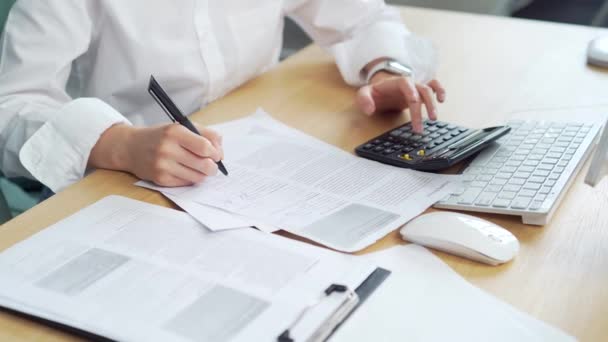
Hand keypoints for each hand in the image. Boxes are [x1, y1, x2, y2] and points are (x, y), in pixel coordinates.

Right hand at [89, 123, 222, 186]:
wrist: (130, 147)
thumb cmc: (160, 137)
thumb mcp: (180, 127)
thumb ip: (204, 134)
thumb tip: (221, 152)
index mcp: (174, 132)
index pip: (204, 146)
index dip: (216, 153)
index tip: (217, 155)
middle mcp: (167, 148)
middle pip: (204, 164)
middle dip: (213, 167)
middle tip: (213, 166)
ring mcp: (163, 165)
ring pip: (197, 176)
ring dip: (204, 174)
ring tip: (201, 169)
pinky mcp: (160, 179)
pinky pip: (186, 183)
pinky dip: (191, 178)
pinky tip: (187, 171)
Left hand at [356, 71, 445, 132]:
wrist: (381, 88)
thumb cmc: (374, 92)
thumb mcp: (364, 93)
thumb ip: (364, 100)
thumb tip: (370, 110)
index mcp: (397, 81)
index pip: (407, 85)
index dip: (412, 93)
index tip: (415, 103)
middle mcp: (409, 83)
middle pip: (421, 91)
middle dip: (424, 106)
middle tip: (421, 126)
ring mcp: (416, 86)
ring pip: (429, 90)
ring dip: (433, 103)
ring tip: (434, 118)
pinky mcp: (420, 91)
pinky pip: (433, 86)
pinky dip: (440, 90)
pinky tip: (442, 100)